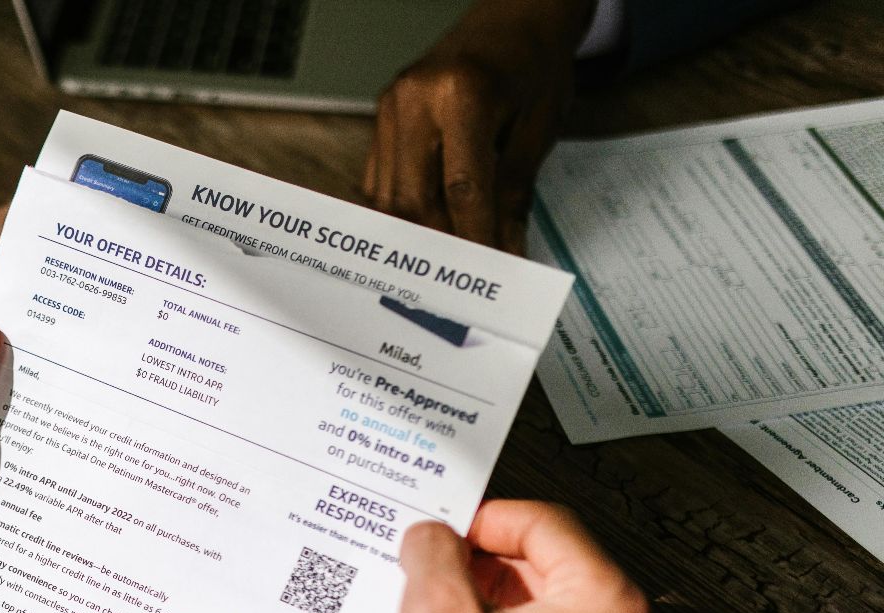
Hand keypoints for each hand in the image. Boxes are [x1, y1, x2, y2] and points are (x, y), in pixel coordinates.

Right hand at [365, 0, 593, 251]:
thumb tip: (504, 250)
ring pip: (388, 196)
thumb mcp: (539, 127)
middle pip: (412, 198)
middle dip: (437, 245)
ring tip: (443, 262)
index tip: (489, 274)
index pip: (462, 187)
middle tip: (461, 280)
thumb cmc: (533, 63)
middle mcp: (414, 99)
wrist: (512, 17)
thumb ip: (514, 192)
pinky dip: (401, 210)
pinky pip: (381, 180)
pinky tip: (423, 230)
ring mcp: (390, 107)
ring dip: (415, 233)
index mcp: (461, 93)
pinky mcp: (381, 117)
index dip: (475, 238)